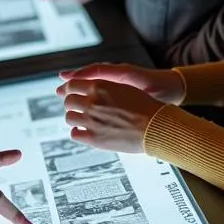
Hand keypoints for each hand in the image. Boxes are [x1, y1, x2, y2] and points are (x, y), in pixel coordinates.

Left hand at [55, 63, 184, 153]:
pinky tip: (84, 132)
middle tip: (76, 107)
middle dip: (72, 104)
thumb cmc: (144, 107)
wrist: (155, 126)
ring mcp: (91, 120)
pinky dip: (78, 132)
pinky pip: (74, 134)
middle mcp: (92, 102)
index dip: (69, 89)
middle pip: (68, 101)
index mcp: (98, 86)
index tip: (70, 93)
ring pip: (69, 117)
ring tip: (82, 120)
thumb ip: (104, 87)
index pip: (72, 84)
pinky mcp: (94, 138)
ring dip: (74, 118)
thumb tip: (90, 88)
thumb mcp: (122, 88)